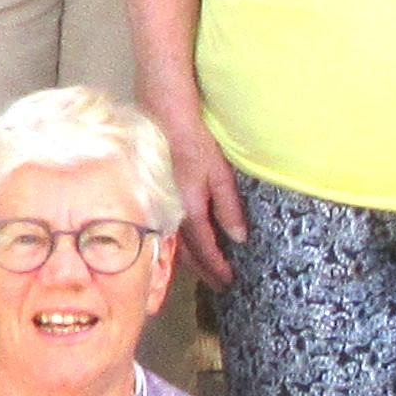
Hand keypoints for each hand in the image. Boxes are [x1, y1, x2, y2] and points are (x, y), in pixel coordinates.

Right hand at [157, 107, 249, 292]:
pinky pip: (167, 228)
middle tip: (218, 285)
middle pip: (186, 253)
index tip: (229, 282)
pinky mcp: (155, 194)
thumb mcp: (219, 172)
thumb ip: (228, 207)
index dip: (217, 268)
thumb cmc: (194, 138)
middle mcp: (171, 213)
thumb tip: (239, 238)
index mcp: (188, 211)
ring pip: (174, 242)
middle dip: (203, 271)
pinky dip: (179, 243)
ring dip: (190, 261)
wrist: (162, 111)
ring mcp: (160, 204)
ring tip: (203, 270)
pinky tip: (184, 243)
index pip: (204, 250)